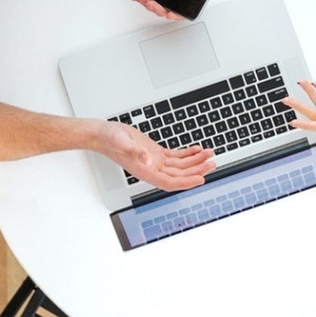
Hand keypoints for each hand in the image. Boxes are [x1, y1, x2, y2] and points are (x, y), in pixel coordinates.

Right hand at [96, 120, 214, 190]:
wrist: (104, 134)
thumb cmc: (110, 140)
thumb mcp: (123, 144)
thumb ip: (135, 152)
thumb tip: (148, 159)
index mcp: (145, 172)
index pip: (171, 182)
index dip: (187, 182)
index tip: (201, 179)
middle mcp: (152, 169)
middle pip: (180, 174)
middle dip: (197, 169)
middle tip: (212, 162)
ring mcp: (155, 162)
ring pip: (181, 165)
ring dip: (195, 161)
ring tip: (209, 154)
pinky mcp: (156, 153)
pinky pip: (176, 157)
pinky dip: (187, 154)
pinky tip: (197, 149)